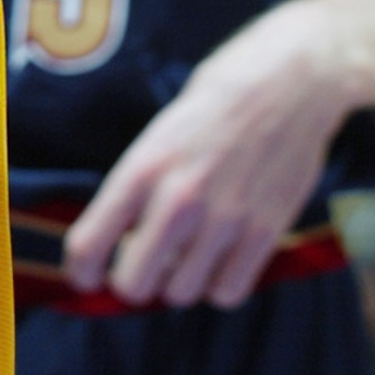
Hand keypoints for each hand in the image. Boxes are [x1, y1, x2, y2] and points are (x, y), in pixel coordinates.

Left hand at [61, 0, 350, 308]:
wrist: (292, 80)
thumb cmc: (221, 96)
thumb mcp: (163, 130)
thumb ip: (144, 182)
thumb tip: (126, 237)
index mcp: (144, 166)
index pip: (90, 242)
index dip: (82, 270)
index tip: (86, 276)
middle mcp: (179, 199)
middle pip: (134, 285)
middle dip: (131, 282)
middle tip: (141, 266)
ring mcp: (225, 220)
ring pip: (182, 294)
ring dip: (179, 281)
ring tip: (187, 252)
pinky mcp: (266, 232)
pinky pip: (228, 292)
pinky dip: (220, 285)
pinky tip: (221, 258)